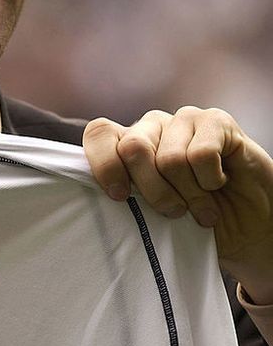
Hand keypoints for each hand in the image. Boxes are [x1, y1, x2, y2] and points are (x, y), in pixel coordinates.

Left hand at [83, 106, 272, 305]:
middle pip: (132, 148)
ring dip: (189, 194)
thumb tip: (110, 198)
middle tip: (173, 212)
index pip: (99, 134)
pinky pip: (202, 154)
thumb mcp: (152, 216)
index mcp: (127, 144)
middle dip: (152, 190)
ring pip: (170, 158)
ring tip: (201, 208)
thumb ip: (128, 199)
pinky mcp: (216, 121)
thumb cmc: (192, 220)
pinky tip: (219, 182)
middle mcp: (152, 126)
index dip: (104, 164)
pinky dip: (210, 180)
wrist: (247, 225)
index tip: (119, 197)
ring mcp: (183, 119)